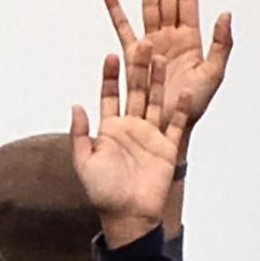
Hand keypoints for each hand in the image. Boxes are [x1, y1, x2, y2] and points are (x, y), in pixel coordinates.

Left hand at [70, 44, 189, 248]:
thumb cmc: (102, 193)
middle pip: (136, 92)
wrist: (127, 216)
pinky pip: (176, 125)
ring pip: (156, 102)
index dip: (110, 76)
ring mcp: (151, 136)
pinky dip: (180, 110)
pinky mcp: (167, 148)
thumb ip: (79, 134)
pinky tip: (183, 91)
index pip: (110, 95)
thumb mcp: (83, 162)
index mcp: (110, 129)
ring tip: (160, 58)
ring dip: (158, 81)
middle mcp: (131, 127)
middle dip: (138, 69)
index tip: (111, 56)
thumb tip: (76, 105)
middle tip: (141, 44)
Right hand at [102, 0, 233, 140]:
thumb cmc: (193, 106)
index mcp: (191, 39)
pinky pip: (123, 27)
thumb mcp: (214, 74)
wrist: (170, 127)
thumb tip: (226, 13)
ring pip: (148, 6)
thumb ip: (222, 43)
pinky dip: (116, 9)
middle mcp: (171, 36)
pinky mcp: (134, 55)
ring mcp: (152, 44)